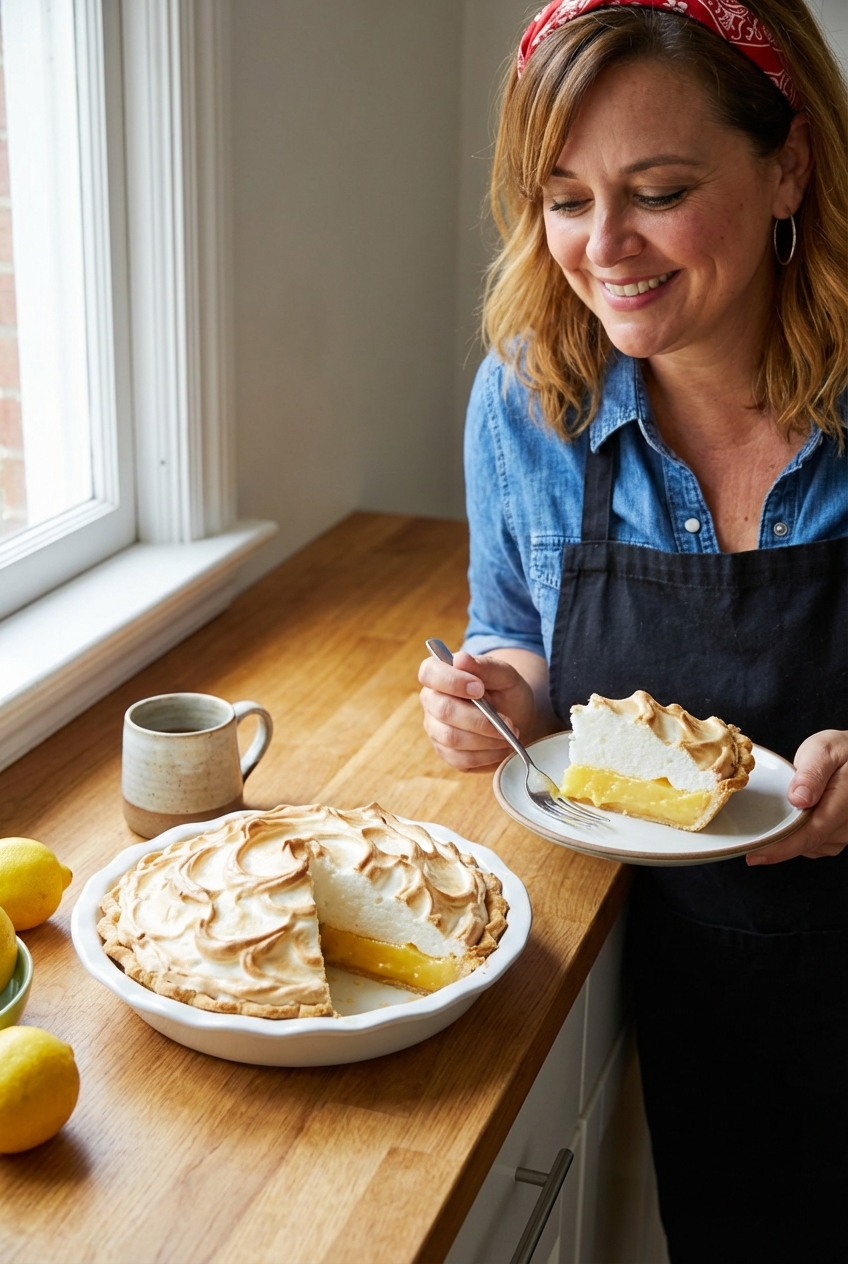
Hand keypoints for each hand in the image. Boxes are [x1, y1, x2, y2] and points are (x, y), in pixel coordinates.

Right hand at [418, 650, 537, 771]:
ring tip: (509, 735)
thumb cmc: (505, 691)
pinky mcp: (446, 752)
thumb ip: (485, 666)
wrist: (515, 716)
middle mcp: (431, 701)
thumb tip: (461, 659)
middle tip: (508, 722)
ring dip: (486, 739)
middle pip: (443, 710)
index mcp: (439, 674)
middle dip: (479, 719)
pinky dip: (487, 755)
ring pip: (451, 738)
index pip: (430, 673)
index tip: (479, 688)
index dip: (452, 681)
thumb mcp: (505, 674)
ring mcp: (435, 729)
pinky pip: (461, 759)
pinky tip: (502, 747)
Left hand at [746, 729, 847, 864]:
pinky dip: (797, 837)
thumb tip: (799, 799)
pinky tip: (788, 823)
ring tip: (771, 823)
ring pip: (810, 847)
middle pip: (809, 844)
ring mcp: (845, 833)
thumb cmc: (840, 751)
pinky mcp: (839, 835)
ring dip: (788, 840)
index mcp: (845, 802)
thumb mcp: (824, 751)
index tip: (756, 855)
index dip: (782, 848)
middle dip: (778, 846)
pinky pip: (814, 844)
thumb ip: (812, 774)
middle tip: (749, 843)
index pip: (812, 833)